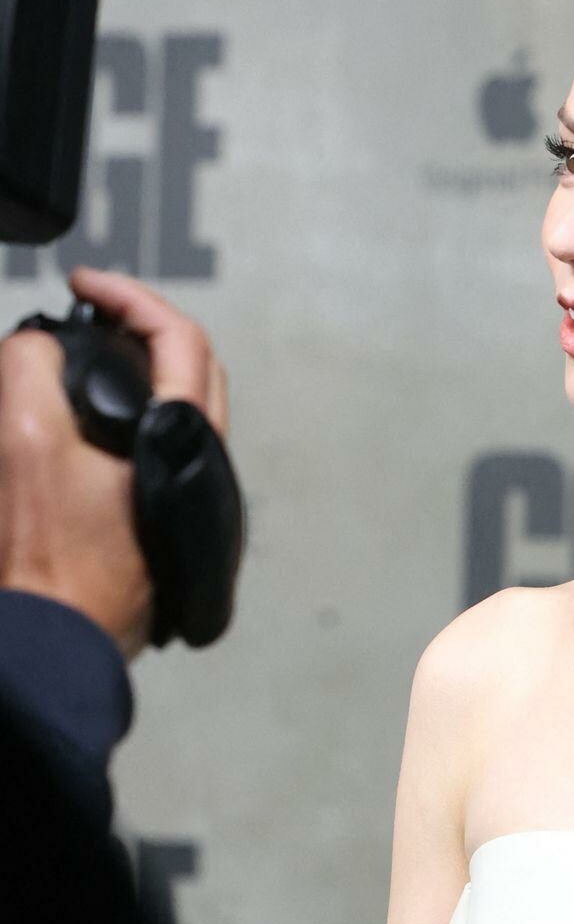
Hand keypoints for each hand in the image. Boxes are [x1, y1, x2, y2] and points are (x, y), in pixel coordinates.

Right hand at [0, 265, 230, 663]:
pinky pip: (155, 450)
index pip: (180, 337)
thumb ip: (30, 368)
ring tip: (77, 362)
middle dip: (142, 329)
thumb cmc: (47, 559)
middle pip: (192, 369)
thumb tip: (39, 347)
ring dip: (134, 376)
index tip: (84, 284)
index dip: (129, 295)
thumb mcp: (23, 438)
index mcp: (184, 438)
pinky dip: (126, 418)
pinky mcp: (165, 522)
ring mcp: (187, 497)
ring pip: (177, 412)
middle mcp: (201, 467)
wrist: (53, 639)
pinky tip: (82, 423)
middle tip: (91, 313)